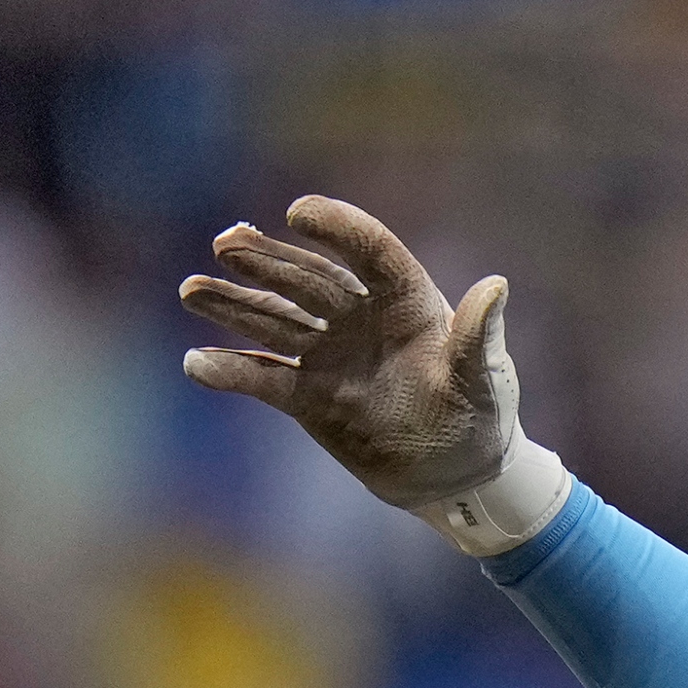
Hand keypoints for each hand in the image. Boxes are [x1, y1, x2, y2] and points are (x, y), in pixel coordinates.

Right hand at [177, 197, 533, 514]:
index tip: (299, 212)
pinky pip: (263, 376)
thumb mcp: (485, 380)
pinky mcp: (307, 395)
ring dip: (233, 304)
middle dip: (267, 262)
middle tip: (226, 245)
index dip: (338, 229)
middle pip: (307, 280)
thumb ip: (480, 336)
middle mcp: (360, 318)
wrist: (455, 475)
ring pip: (273, 319)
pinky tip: (197, 365)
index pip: (370, 253)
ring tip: (192, 291)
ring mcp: (328, 353)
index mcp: (407, 303)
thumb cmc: (481, 418)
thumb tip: (495, 286)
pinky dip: (231, 370)